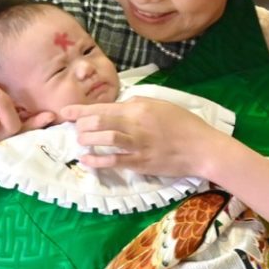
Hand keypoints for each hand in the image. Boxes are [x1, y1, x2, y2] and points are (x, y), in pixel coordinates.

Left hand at [63, 98, 225, 177]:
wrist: (202, 149)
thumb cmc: (184, 124)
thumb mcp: (161, 105)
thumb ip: (137, 105)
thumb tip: (118, 108)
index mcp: (139, 108)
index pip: (104, 107)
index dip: (81, 110)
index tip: (66, 111)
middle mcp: (136, 124)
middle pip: (99, 122)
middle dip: (82, 125)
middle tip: (76, 129)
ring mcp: (138, 145)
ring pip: (104, 140)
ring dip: (87, 141)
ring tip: (80, 142)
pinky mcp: (141, 163)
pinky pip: (114, 161)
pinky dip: (97, 161)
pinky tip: (86, 159)